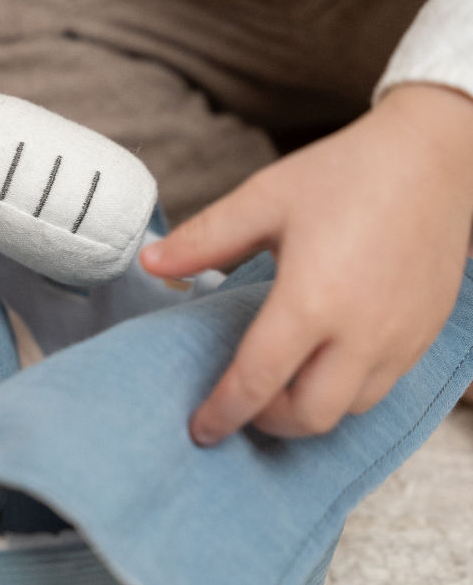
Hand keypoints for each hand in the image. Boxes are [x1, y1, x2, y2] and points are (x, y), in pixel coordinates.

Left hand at [139, 84, 472, 444]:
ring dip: (308, 410)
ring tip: (280, 384)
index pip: (257, 381)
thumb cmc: (347, 173)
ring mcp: (399, 338)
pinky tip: (324, 365)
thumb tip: (150, 263)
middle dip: (266, 422)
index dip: (222, 413)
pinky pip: (382, 388)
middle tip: (240, 403)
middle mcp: (361, 332)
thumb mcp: (264, 198)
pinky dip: (345, 392)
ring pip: (349, 410)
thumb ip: (204, 239)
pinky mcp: (425, 334)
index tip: (199, 428)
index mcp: (312, 300)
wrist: (434, 156)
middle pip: (308, 416)